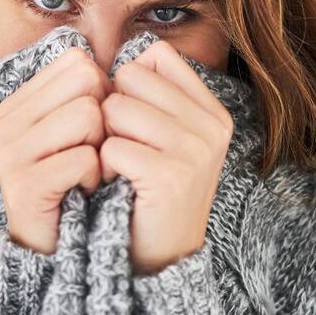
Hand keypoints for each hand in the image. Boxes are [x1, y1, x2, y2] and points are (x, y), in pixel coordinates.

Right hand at [0, 47, 112, 254]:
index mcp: (19, 102)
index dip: (102, 93)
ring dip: (101, 149)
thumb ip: (93, 90)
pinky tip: (84, 191)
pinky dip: (95, 177)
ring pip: (87, 116)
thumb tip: (137, 53)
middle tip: (93, 152)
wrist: (62, 248)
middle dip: (104, 119)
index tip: (94, 129)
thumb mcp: (83, 129)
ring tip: (88, 172)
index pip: (78, 62)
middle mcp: (7, 121)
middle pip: (86, 83)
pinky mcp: (23, 186)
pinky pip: (83, 159)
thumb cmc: (80, 182)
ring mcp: (10, 153)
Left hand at [98, 40, 233, 274]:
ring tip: (121, 167)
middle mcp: (212, 126)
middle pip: (131, 78)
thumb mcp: (165, 136)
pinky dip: (103, 167)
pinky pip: (112, 147)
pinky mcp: (171, 176)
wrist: (160, 259)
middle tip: (124, 149)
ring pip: (117, 109)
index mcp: (213, 111)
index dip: (129, 83)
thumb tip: (107, 59)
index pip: (155, 56)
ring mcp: (196, 151)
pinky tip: (117, 185)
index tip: (135, 122)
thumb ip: (150, 95)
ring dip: (106, 140)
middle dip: (112, 110)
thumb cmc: (150, 190)